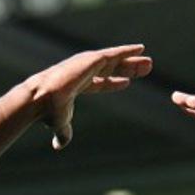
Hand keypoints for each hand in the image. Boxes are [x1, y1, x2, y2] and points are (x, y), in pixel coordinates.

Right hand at [26, 44, 152, 149]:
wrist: (44, 98)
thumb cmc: (50, 111)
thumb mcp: (61, 124)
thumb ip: (63, 133)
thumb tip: (58, 146)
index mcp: (78, 85)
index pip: (100, 83)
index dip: (113, 83)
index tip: (127, 82)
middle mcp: (84, 71)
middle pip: (112, 70)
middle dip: (128, 69)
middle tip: (145, 70)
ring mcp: (87, 64)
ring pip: (116, 61)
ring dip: (132, 61)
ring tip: (150, 63)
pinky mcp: (92, 59)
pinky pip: (114, 54)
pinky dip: (128, 51)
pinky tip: (140, 49)